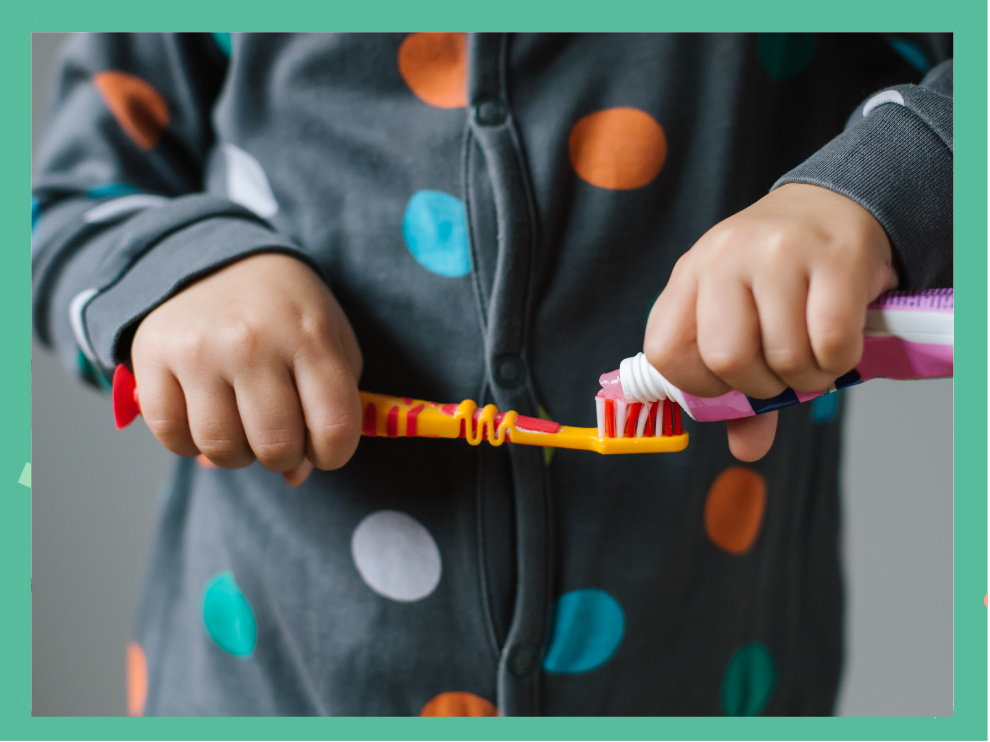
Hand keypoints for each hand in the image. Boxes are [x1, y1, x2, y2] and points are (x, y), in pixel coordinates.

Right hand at [131, 253, 362, 483]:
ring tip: (242, 425)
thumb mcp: (329, 342)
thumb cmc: (286, 313)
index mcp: (310, 335)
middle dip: (284, 457)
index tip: (324, 446)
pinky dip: (190, 444)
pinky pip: (171, 437)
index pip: (334, 427)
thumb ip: (332, 408)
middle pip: (275, 446)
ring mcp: (200, 349)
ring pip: (221, 448)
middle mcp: (254, 340)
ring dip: (237, 453)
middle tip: (279, 435)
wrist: (218, 258)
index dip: (333, 454)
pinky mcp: (152, 356)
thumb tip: (297, 476)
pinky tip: (204, 417)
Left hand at [644, 183, 896, 461]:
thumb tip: (746, 449)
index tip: (730, 384)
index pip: (665, 352)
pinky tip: (839, 348)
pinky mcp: (835, 257)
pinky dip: (839, 362)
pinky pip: (831, 341)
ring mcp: (778, 253)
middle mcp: (724, 257)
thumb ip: (736, 387)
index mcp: (690, 274)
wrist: (836, 203)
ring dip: (806, 378)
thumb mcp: (741, 314)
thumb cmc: (779, 271)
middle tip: (780, 375)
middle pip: (726, 359)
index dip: (699, 386)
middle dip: (760, 386)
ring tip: (813, 359)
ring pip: (782, 356)